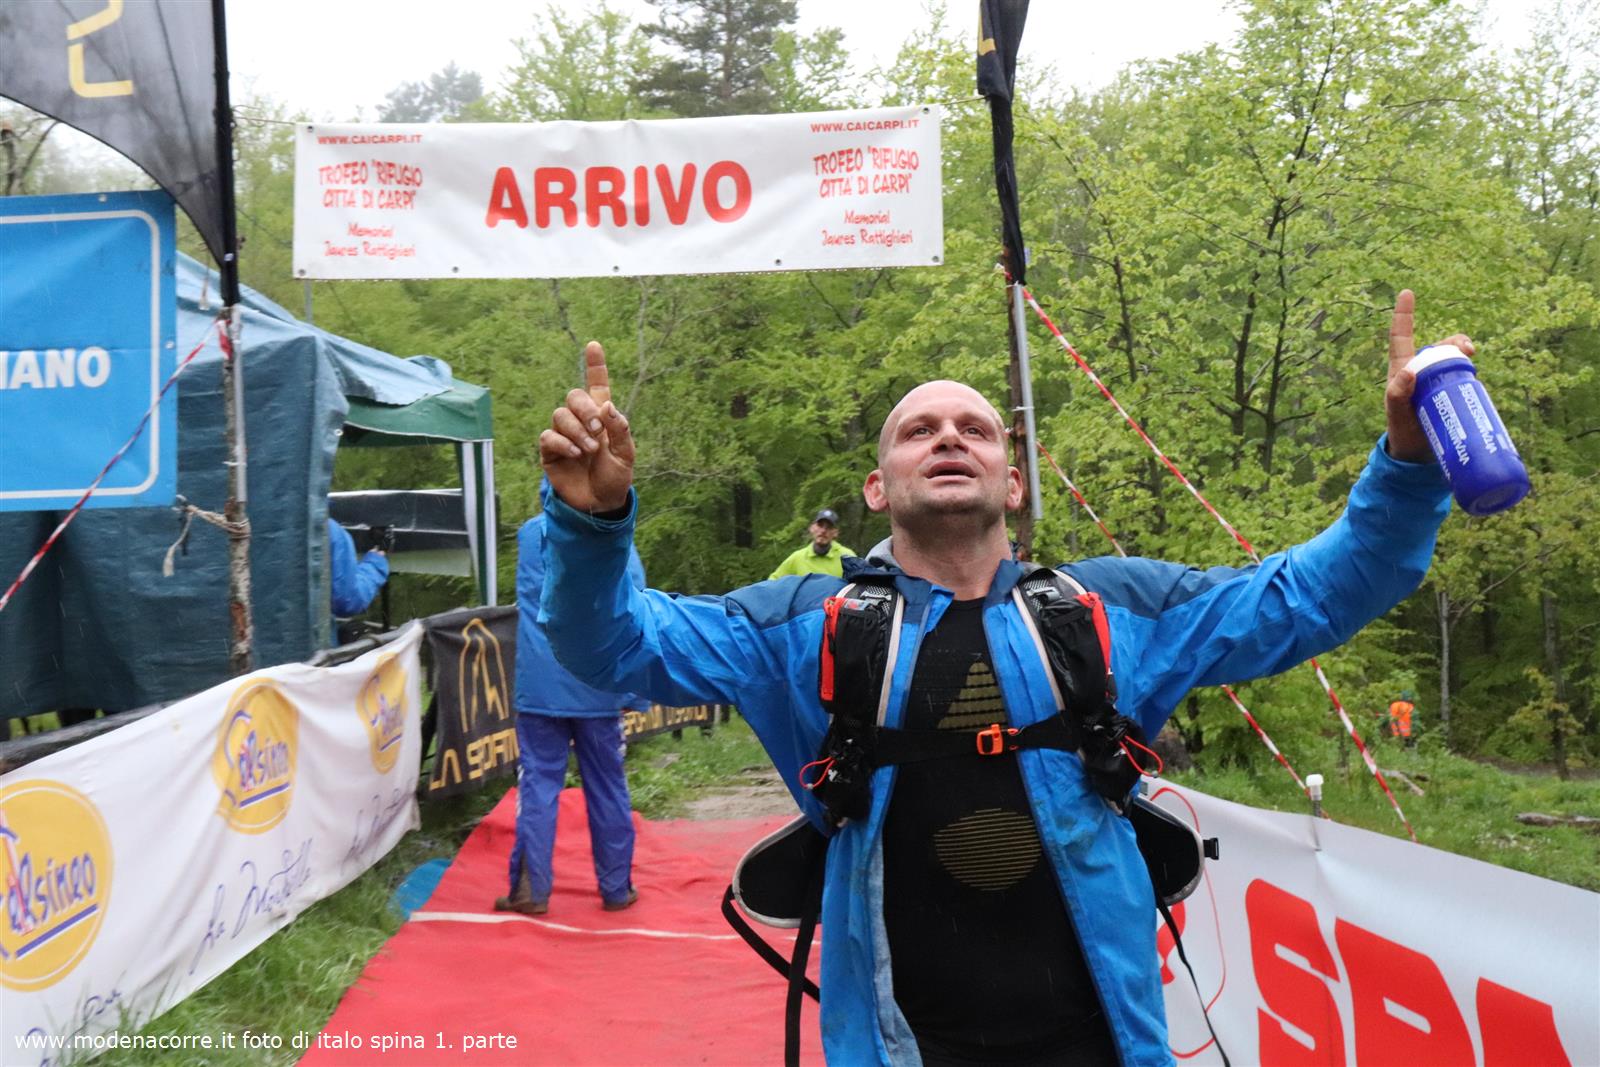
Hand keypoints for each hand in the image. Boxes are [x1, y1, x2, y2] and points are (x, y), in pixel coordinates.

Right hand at [539, 341, 634, 512]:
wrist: (600, 503)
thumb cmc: (615, 477)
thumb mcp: (626, 454)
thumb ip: (619, 429)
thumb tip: (606, 405)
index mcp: (602, 417)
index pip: (597, 385)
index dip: (595, 365)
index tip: (594, 345)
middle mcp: (581, 421)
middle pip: (573, 395)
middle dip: (585, 410)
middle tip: (598, 430)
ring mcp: (564, 435)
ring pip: (560, 414)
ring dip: (577, 430)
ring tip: (589, 449)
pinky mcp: (550, 450)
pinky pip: (549, 435)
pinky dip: (563, 442)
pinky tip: (575, 454)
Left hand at [1386, 289, 1474, 463]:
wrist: (1418, 453)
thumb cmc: (1402, 430)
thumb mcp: (1396, 413)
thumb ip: (1397, 395)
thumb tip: (1408, 372)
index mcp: (1402, 369)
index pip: (1401, 337)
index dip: (1403, 315)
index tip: (1407, 292)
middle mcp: (1421, 370)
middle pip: (1439, 346)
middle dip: (1454, 340)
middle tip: (1467, 349)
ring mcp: (1437, 380)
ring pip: (1453, 357)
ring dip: (1463, 350)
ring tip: (1470, 355)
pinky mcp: (1451, 391)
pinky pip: (1463, 374)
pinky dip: (1472, 369)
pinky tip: (1478, 373)